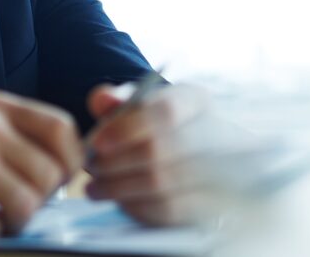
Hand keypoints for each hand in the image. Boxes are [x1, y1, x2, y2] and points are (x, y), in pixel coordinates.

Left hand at [85, 82, 254, 225]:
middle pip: (159, 149)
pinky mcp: (211, 205)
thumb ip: (119, 101)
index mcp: (195, 101)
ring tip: (95, 187)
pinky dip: (136, 206)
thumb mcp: (142, 106)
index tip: (96, 142)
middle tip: (91, 166)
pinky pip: (168, 209)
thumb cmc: (160, 129)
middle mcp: (215, 132)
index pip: (166, 110)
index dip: (127, 127)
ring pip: (160, 182)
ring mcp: (219, 171)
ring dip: (119, 187)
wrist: (200, 161)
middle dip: (115, 161)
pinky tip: (118, 200)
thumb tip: (102, 99)